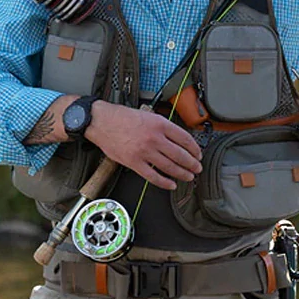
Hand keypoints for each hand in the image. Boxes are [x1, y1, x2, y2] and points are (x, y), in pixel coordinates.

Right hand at [85, 102, 201, 189]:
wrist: (101, 121)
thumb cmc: (120, 117)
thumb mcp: (147, 114)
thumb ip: (161, 126)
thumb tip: (175, 138)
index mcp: (159, 124)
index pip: (185, 138)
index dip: (195, 148)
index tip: (198, 154)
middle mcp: (154, 138)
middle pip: (180, 155)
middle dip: (192, 164)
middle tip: (197, 168)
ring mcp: (145, 152)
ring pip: (170, 167)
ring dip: (182, 173)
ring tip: (188, 176)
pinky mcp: (134, 162)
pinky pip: (153, 176)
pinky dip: (164, 182)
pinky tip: (171, 184)